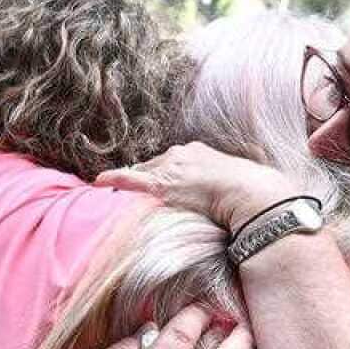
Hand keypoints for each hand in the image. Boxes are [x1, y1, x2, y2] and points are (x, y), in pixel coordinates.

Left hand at [96, 142, 299, 230]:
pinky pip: (130, 180)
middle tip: (136, 188)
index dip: (165, 171)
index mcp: (199, 151)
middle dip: (146, 175)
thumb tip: (238, 197)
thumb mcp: (239, 182)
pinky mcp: (162, 184)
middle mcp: (181, 154)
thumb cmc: (250, 192)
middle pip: (156, 164)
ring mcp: (170, 168)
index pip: (174, 160)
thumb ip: (229, 186)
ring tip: (115, 189)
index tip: (164, 180)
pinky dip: (114, 179)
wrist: (249, 193)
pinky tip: (99, 182)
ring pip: (143, 172)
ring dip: (131, 181)